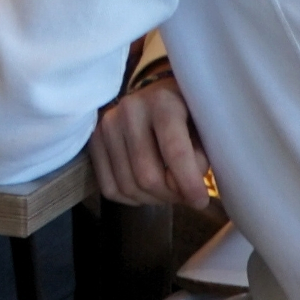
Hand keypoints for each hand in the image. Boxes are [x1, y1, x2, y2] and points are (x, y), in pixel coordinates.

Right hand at [89, 75, 212, 208]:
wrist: (156, 98)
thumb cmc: (188, 114)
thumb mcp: (205, 127)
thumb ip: (200, 156)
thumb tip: (187, 189)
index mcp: (163, 102)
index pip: (174, 152)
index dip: (188, 184)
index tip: (200, 201)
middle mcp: (129, 110)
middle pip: (147, 176)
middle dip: (170, 196)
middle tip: (185, 195)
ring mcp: (106, 125)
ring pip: (128, 186)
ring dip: (153, 199)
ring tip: (168, 191)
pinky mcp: (94, 141)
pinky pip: (109, 188)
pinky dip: (131, 198)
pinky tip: (147, 190)